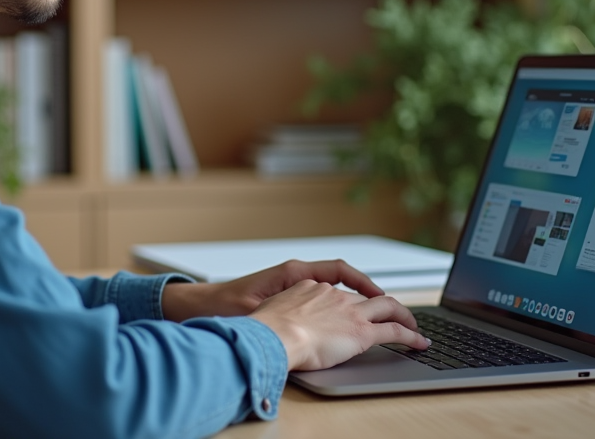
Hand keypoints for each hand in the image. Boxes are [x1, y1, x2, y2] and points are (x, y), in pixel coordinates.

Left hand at [161, 259, 389, 321]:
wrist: (202, 306)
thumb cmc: (224, 306)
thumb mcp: (256, 309)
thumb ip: (279, 312)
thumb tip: (302, 321)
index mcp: (292, 272)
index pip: (339, 270)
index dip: (364, 282)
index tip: (382, 296)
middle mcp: (295, 275)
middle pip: (342, 278)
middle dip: (367, 293)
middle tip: (392, 310)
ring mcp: (292, 285)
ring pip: (332, 288)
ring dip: (354, 300)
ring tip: (375, 318)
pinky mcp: (286, 297)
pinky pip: (321, 298)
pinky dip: (337, 307)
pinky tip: (343, 325)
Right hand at [248, 280, 429, 370]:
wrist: (276, 333)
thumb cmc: (266, 329)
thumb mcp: (270, 313)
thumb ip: (280, 316)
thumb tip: (278, 326)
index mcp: (311, 287)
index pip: (338, 292)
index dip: (351, 300)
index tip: (355, 306)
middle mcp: (335, 295)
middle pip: (367, 296)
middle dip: (385, 304)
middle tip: (395, 313)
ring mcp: (351, 312)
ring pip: (388, 308)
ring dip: (404, 316)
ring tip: (413, 327)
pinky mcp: (363, 332)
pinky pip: (394, 331)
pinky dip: (410, 336)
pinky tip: (419, 343)